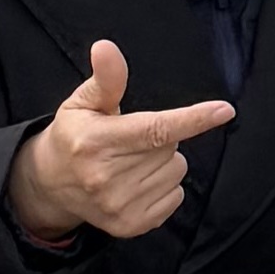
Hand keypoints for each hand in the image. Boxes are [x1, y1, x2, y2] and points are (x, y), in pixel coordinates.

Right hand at [9, 37, 238, 245]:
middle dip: (160, 138)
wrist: (50, 185)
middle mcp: (106, 177)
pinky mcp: (129, 226)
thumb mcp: (82, 102)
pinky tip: (136, 183)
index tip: (224, 110)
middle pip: (170, 147)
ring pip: (176, 171)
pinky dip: (163, 186)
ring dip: (162, 162)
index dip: (192, 119)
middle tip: (131, 139)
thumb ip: (106, 78)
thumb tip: (106, 47)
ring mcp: (119, 205)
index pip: (154, 129)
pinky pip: (176, 197)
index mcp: (96, 141)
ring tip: (131, 161)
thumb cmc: (74, 135)